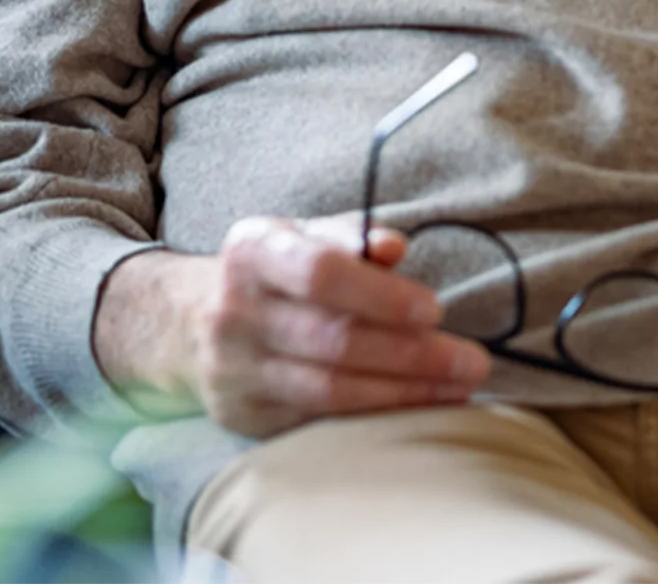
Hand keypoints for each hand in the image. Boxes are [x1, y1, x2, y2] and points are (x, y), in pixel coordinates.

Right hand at [108, 215, 491, 437]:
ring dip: (402, 394)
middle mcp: (235, 312)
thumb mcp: (300, 235)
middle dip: (411, 355)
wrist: (186, 321)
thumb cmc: (270, 272)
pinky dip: (371, 420)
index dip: (380, 295)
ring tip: (456, 388)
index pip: (320, 273)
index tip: (434, 309)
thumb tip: (395, 247)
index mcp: (252, 251)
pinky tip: (415, 410)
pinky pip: (315, 423)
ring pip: (328, 391)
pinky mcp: (242, 417)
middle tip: (471, 360)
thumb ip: (350, 236)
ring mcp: (234, 370)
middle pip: (333, 340)